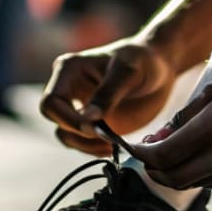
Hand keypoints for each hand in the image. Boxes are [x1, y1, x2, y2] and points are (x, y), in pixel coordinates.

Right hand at [40, 39, 177, 156]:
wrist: (160, 68)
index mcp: (69, 70)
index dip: (68, 119)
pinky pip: (82, 143)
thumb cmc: (144, 60)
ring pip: (66, 136)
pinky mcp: (91, 123)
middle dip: (78, 133)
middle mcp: (68, 89)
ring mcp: (79, 107)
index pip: (51, 102)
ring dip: (86, 146)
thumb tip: (89, 120)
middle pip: (55, 120)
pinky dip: (95, 150)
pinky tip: (114, 146)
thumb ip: (108, 94)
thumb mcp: (129, 72)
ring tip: (113, 144)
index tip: (95, 127)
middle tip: (107, 137)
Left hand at [129, 46, 211, 189]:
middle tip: (149, 156)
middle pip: (175, 179)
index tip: (133, 148)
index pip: (161, 158)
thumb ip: (184, 118)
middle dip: (155, 170)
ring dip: (185, 169)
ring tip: (185, 147)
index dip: (141, 156)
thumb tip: (155, 139)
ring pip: (200, 182)